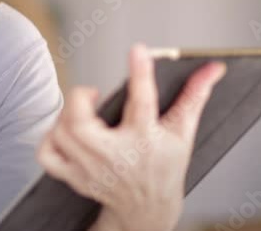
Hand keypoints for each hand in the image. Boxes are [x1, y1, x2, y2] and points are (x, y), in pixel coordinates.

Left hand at [36, 43, 226, 230]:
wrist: (147, 210)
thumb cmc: (164, 166)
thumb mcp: (182, 132)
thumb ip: (194, 97)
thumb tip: (212, 68)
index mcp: (145, 140)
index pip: (143, 103)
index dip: (141, 73)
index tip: (139, 50)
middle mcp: (115, 156)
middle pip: (80, 124)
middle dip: (80, 99)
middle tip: (93, 94)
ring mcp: (91, 169)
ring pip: (62, 134)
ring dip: (67, 115)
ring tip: (84, 112)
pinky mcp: (75, 177)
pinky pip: (48, 154)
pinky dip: (50, 138)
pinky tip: (65, 131)